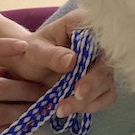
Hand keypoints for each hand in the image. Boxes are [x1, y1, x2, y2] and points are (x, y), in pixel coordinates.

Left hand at [0, 9, 115, 119]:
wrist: (26, 66)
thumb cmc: (29, 53)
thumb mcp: (35, 51)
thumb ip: (52, 55)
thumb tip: (72, 61)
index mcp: (84, 24)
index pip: (103, 36)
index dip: (99, 54)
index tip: (83, 72)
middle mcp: (98, 42)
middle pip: (107, 62)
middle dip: (93, 82)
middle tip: (77, 95)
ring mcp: (100, 62)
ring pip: (108, 81)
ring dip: (89, 99)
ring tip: (63, 109)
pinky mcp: (100, 81)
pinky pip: (106, 95)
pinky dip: (92, 105)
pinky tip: (72, 110)